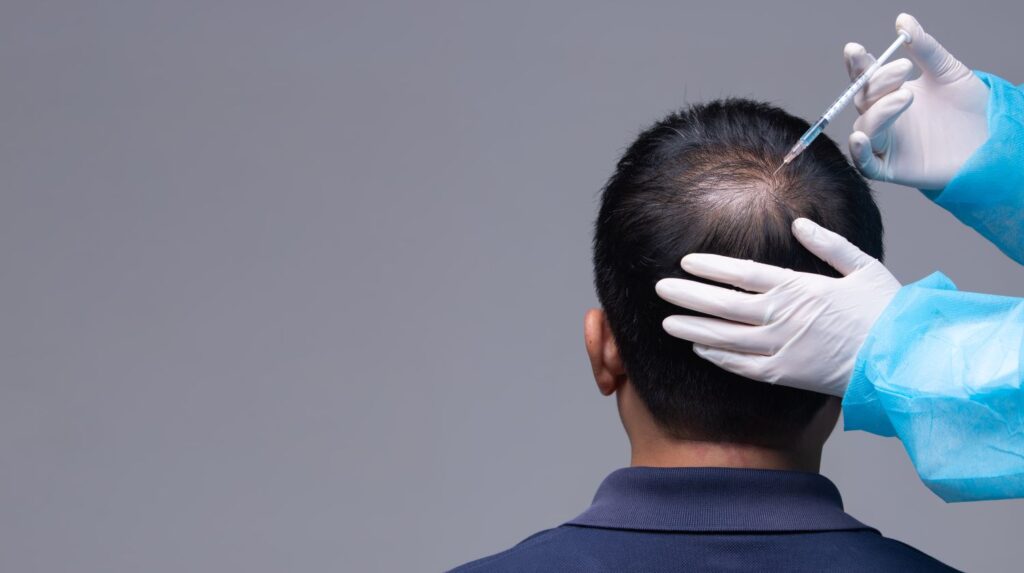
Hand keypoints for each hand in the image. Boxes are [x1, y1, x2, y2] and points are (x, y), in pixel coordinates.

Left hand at [654, 218, 901, 396]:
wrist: (902, 359)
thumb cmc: (886, 312)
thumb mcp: (861, 267)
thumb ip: (827, 244)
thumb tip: (799, 223)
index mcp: (798, 288)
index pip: (742, 274)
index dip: (710, 267)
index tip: (685, 262)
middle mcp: (782, 317)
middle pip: (723, 305)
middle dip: (689, 295)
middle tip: (661, 288)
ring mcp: (781, 348)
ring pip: (725, 338)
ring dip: (693, 328)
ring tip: (667, 322)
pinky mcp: (785, 374)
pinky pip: (742, 366)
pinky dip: (718, 358)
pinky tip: (699, 350)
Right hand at [845, 13, 988, 190]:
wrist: (990, 140)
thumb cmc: (969, 108)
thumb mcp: (948, 71)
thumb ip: (924, 47)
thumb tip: (903, 20)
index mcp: (892, 94)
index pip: (866, 78)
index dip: (858, 65)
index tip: (855, 49)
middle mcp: (884, 118)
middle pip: (863, 99)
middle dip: (878, 83)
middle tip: (903, 69)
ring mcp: (886, 143)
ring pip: (866, 126)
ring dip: (879, 112)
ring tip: (906, 97)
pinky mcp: (891, 167)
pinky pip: (865, 163)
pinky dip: (859, 151)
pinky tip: (861, 137)